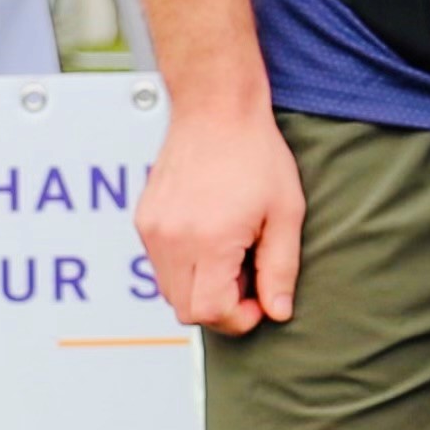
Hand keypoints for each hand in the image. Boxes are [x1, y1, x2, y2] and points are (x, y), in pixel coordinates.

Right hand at [141, 100, 306, 333]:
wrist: (216, 110)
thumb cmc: (256, 155)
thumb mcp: (286, 212)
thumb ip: (280, 267)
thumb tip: (277, 311)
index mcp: (207, 241)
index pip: (207, 311)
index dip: (237, 318)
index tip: (260, 302)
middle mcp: (170, 240)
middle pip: (184, 309)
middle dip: (220, 307)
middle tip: (250, 279)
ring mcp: (151, 230)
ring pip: (168, 290)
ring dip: (201, 288)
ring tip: (234, 255)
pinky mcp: (143, 220)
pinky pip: (160, 264)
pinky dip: (185, 268)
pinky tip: (213, 241)